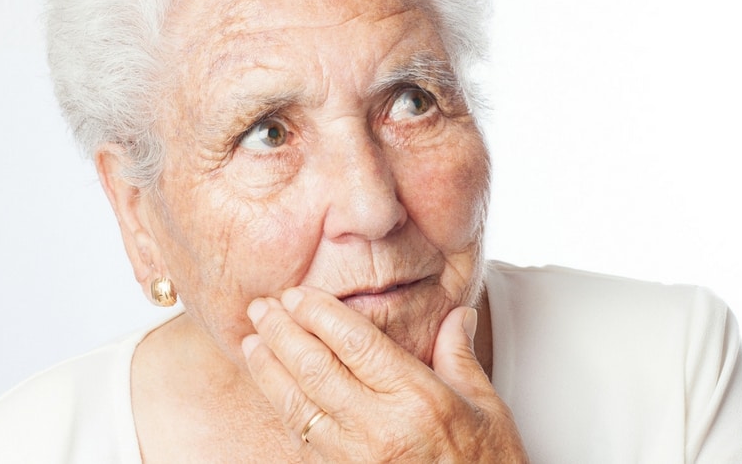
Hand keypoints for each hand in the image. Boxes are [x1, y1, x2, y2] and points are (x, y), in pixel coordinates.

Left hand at [242, 286, 528, 462]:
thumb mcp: (488, 408)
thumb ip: (460, 356)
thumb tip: (457, 315)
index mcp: (418, 399)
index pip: (355, 343)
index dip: (320, 313)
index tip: (298, 294)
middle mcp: (381, 428)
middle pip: (316, 368)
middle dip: (283, 332)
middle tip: (262, 307)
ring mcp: (356, 458)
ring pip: (298, 404)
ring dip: (269, 369)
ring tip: (253, 341)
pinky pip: (303, 440)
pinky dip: (282, 409)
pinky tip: (272, 389)